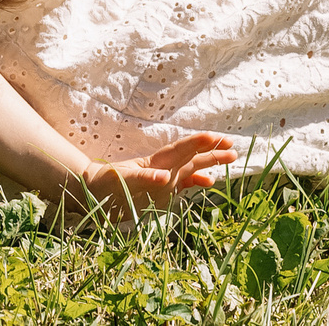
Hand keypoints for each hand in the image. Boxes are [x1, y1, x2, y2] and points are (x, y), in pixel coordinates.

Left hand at [76, 133, 238, 221]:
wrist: (95, 192)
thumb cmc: (106, 182)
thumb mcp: (123, 180)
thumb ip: (145, 178)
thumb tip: (165, 178)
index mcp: (156, 162)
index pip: (181, 150)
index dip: (197, 143)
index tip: (215, 137)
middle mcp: (164, 168)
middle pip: (192, 156)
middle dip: (212, 150)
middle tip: (233, 146)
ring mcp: (165, 178)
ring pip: (192, 167)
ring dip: (210, 162)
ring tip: (230, 157)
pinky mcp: (163, 191)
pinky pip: (185, 184)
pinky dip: (198, 181)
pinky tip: (209, 182)